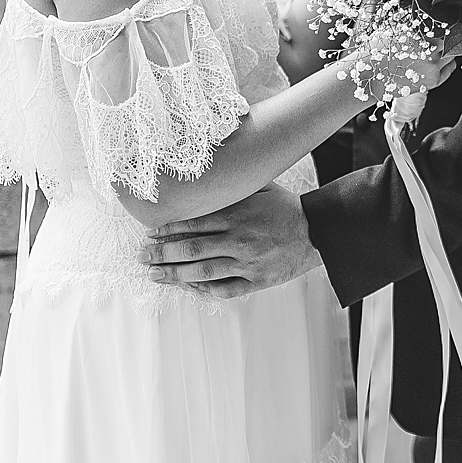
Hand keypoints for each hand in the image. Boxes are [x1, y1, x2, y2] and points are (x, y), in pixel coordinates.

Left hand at [143, 183, 322, 299]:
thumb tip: (205, 172)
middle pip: (190, 249)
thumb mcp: (259, 188)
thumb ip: (232, 186)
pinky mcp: (256, 280)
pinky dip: (203, 289)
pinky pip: (224, 289)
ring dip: (174, 274)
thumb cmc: (286, 208)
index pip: (192, 223)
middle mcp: (238, 239)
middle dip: (161, 253)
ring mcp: (247, 262)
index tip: (149, 233)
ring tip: (155, 274)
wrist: (319, 231)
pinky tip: (187, 287)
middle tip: (142, 256)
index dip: (167, 229)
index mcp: (237, 215)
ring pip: (202, 271)